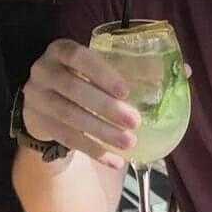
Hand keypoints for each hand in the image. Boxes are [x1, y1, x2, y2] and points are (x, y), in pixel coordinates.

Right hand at [20, 39, 137, 166]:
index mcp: (59, 51)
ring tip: (128, 142)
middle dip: (106, 107)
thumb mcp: (89, 66)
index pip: (77, 57)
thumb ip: (118, 71)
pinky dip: (93, 151)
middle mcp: (43, 71)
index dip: (101, 74)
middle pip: (73, 89)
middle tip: (134, 121)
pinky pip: (66, 139)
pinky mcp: (38, 122)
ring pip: (69, 116)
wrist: (42, 98)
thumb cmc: (77, 77)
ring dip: (102, 132)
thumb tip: (173, 77)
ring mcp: (37, 98)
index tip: (125, 91)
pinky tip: (114, 160)